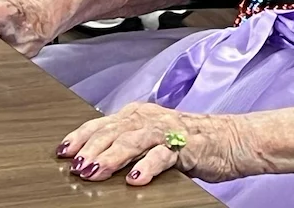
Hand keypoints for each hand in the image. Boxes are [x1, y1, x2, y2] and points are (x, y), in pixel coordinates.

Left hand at [55, 101, 243, 185]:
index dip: (82, 135)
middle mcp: (153, 118)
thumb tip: (90, 159)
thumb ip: (127, 143)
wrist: (232, 140)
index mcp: (141, 114)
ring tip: (95, 171)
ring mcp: (170, 130)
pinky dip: (149, 165)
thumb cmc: (191, 142)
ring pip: (135, 139)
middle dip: (92, 147)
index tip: (61, 151)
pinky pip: (166, 154)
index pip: (105, 122)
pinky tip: (136, 179)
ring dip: (113, 155)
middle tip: (73, 165)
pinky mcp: (188, 145)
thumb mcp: (153, 139)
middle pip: (116, 129)